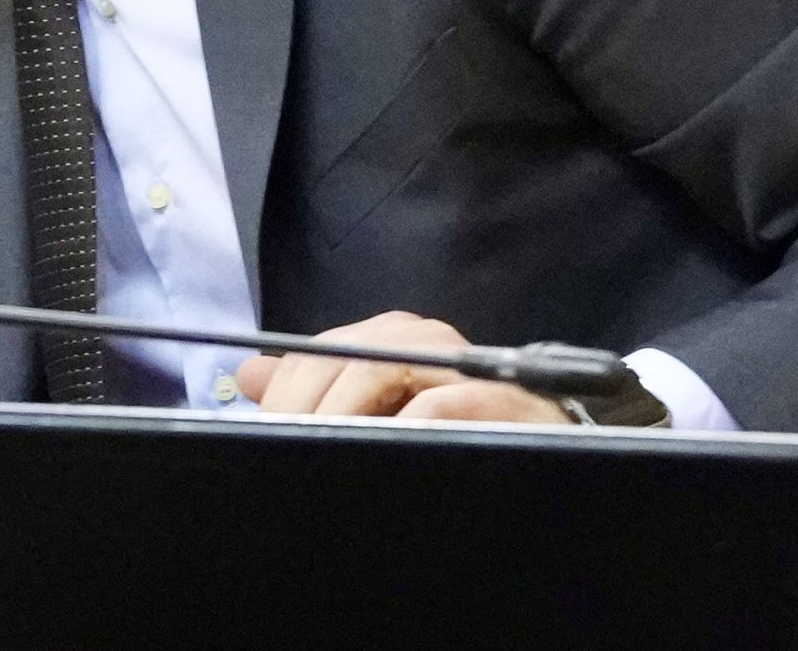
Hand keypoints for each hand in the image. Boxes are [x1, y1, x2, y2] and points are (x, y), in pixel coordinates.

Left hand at [234, 310, 569, 423]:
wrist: (549, 459)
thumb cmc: (456, 437)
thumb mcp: (376, 414)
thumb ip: (315, 392)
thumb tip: (248, 376)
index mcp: (393, 339)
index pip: (317, 351)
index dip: (285, 392)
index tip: (260, 433)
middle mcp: (427, 341)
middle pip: (342, 355)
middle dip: (303, 405)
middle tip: (283, 449)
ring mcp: (467, 367)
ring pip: (381, 367)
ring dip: (342, 413)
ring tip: (321, 452)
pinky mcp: (505, 402)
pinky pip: (443, 402)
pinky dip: (408, 423)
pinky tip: (386, 450)